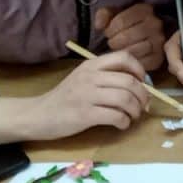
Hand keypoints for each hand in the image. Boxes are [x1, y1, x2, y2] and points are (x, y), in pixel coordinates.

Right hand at [29, 51, 149, 139]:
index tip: (142, 83)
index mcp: (91, 65)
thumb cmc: (65, 98)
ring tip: (133, 117)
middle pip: (129, 81)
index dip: (139, 69)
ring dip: (135, 110)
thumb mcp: (83, 78)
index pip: (124, 57)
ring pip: (125, 98)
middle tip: (142, 106)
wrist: (40, 114)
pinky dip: (124, 122)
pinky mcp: (84, 115)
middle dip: (142, 96)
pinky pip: (115, 116)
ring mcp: (87, 95)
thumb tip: (137, 84)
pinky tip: (121, 125)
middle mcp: (90, 76)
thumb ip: (105, 76)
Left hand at [95, 4, 164, 70]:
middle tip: (111, 44)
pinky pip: (140, 64)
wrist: (142, 38)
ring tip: (117, 51)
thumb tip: (99, 25)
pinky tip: (126, 59)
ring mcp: (159, 41)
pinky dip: (130, 63)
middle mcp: (155, 24)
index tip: (107, 33)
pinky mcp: (158, 58)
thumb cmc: (126, 26)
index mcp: (144, 10)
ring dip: (121, 53)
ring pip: (133, 51)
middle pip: (127, 36)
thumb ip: (103, 15)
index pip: (121, 21)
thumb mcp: (114, 15)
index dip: (110, 29)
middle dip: (114, 42)